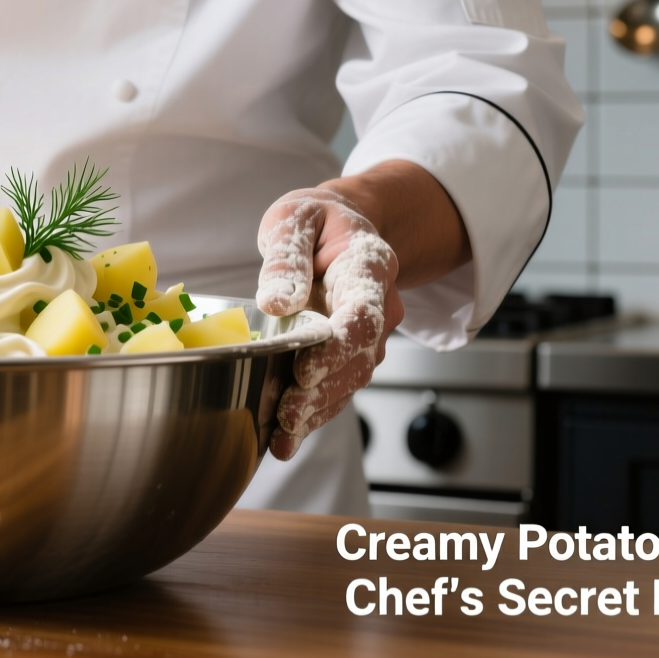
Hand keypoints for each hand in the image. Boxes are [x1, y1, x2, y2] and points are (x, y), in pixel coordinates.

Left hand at [256, 189, 403, 460]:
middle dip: (324, 390)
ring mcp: (370, 333)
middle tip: (288, 414)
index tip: (306, 370)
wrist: (337, 228)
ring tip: (283, 435)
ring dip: (319, 410)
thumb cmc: (314, 222)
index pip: (364, 311)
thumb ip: (285, 257)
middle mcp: (380, 304)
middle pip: (360, 356)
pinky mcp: (352, 353)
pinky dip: (315, 413)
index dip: (338, 346)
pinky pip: (339, 386)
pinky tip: (285, 438)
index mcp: (368, 266)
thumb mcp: (293, 219)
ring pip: (352, 379)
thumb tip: (278, 301)